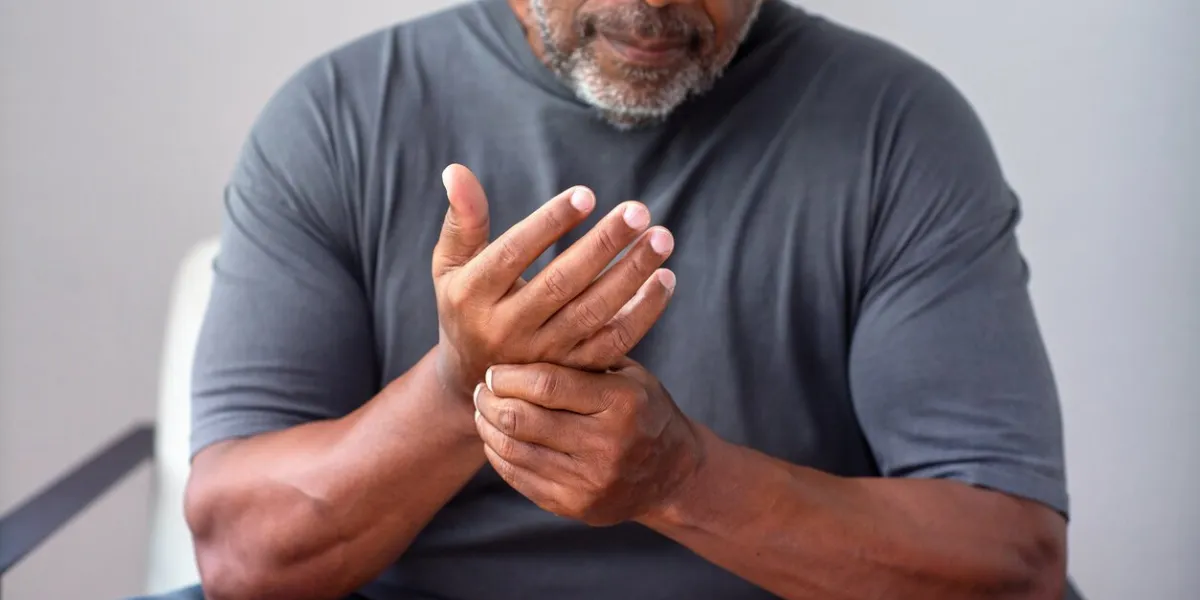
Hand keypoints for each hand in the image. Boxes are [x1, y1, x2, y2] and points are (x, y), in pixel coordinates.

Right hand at [432, 164, 676, 398]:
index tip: (586, 194)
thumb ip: (462, 219)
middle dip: (604, 245)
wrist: (475, 382)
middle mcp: (507, 329)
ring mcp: (543, 356)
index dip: (549, 224)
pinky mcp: (573, 372)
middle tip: (639, 211)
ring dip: (632, 274)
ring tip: (661, 239)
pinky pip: (614, 342)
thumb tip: (457, 169)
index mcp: (472, 296)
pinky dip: (644, 312)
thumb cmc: (467, 305)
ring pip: (593, 313)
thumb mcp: (451, 266)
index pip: (513, 254)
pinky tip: (665, 279)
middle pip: (561, 283)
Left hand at [472, 359, 702, 525]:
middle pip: (523, 419)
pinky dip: (499, 456)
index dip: (509, 376)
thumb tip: (527, 332)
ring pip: (515, 451)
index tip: (494, 370)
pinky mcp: (576, 506)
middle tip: (482, 390)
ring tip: (484, 411)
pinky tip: (496, 439)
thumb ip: (585, 357)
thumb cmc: (642, 410)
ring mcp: (590, 481)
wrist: (672, 474)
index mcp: (622, 403)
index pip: (547, 385)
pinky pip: (520, 479)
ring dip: (489, 428)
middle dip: (491, 401)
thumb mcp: (629, 374)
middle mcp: (607, 444)